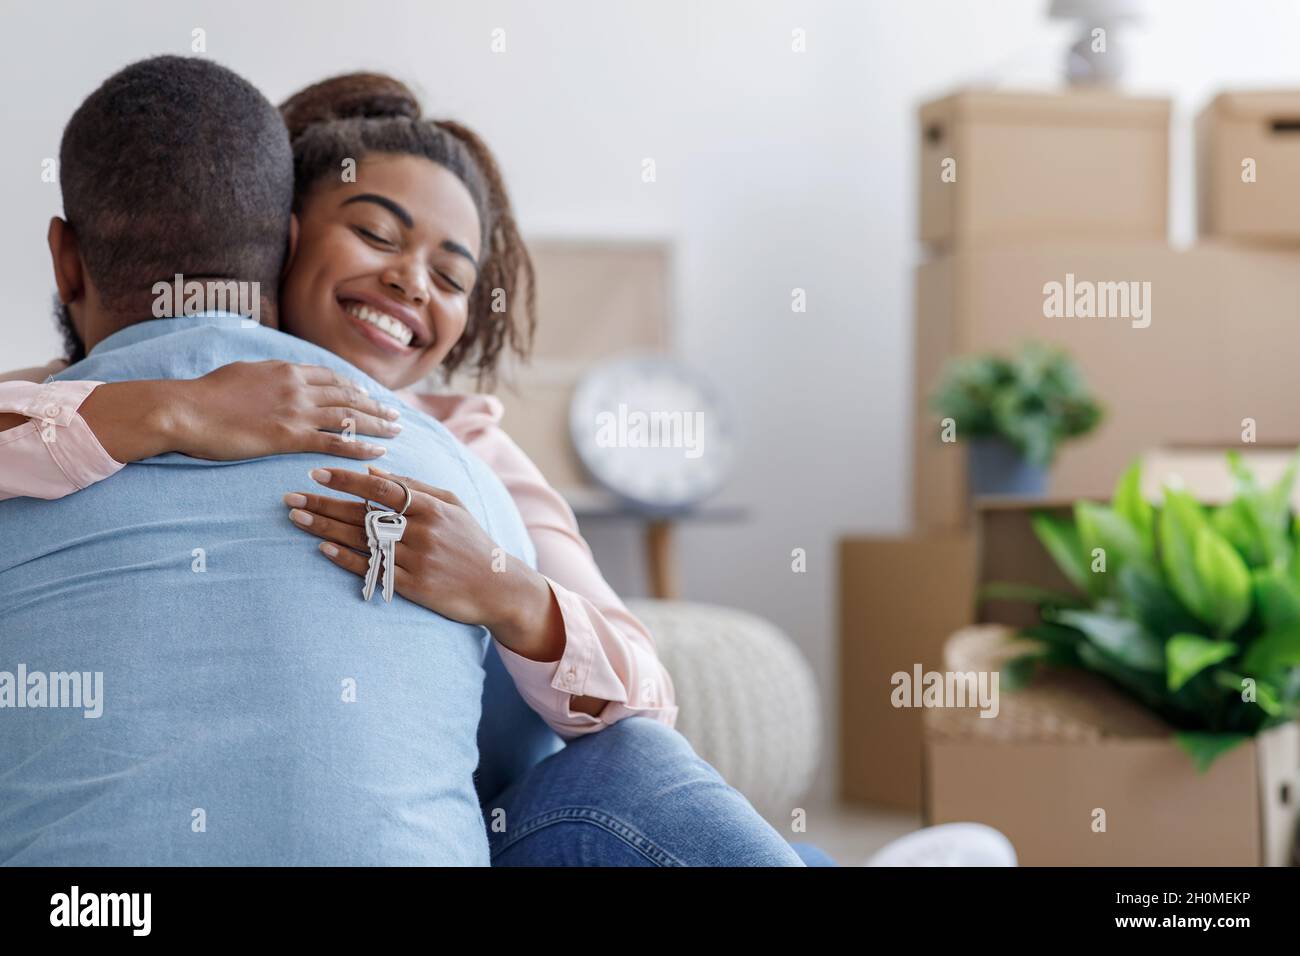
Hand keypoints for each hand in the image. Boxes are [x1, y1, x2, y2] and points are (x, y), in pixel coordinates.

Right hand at [86, 360, 402, 462]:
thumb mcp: (241, 373)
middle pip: (348, 396)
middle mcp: (297, 386)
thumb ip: (266, 376)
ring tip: (396, 431)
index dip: (354, 387)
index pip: (331, 377)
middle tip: (396, 414)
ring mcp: (296, 411)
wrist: (184, 409)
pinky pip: (336, 441)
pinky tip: (378, 451)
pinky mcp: (290, 436)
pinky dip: (361, 446)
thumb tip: (273, 377)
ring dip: (377, 424)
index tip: (368, 395)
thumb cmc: (204, 395)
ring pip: (349, 416)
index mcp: (285, 369)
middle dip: (375, 405)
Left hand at [285, 465, 560, 657]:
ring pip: (361, 541)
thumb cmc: (471, 541)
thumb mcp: (452, 505)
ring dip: (325, 528)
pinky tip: (322, 547)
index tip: (316, 472)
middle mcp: (421, 532)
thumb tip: (374, 467)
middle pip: (362, 514)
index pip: (381, 487)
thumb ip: (415, 486)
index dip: (347, 479)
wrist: (497, 587)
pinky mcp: (413, 587)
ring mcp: (416, 560)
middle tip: (289, 496)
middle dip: (323, 503)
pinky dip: (346, 559)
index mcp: (431, 507)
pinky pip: (372, 569)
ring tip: (296, 517)